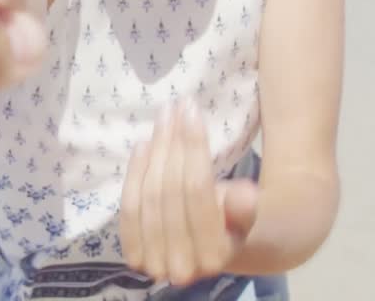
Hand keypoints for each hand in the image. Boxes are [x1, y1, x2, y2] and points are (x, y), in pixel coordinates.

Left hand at [120, 101, 258, 286]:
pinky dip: (134, 173)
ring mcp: (152, 264)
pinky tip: (143, 144)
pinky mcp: (132, 255)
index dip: (193, 147)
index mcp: (216, 257)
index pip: (198, 191)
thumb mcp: (246, 214)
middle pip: (168, 191)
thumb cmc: (232, 222)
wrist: (213, 249)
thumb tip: (245, 196)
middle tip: (175, 107)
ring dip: (154, 151)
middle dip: (172, 143)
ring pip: (147, 196)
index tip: (192, 110)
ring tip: (163, 118)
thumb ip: (243, 207)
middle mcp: (181, 267)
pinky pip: (128, 206)